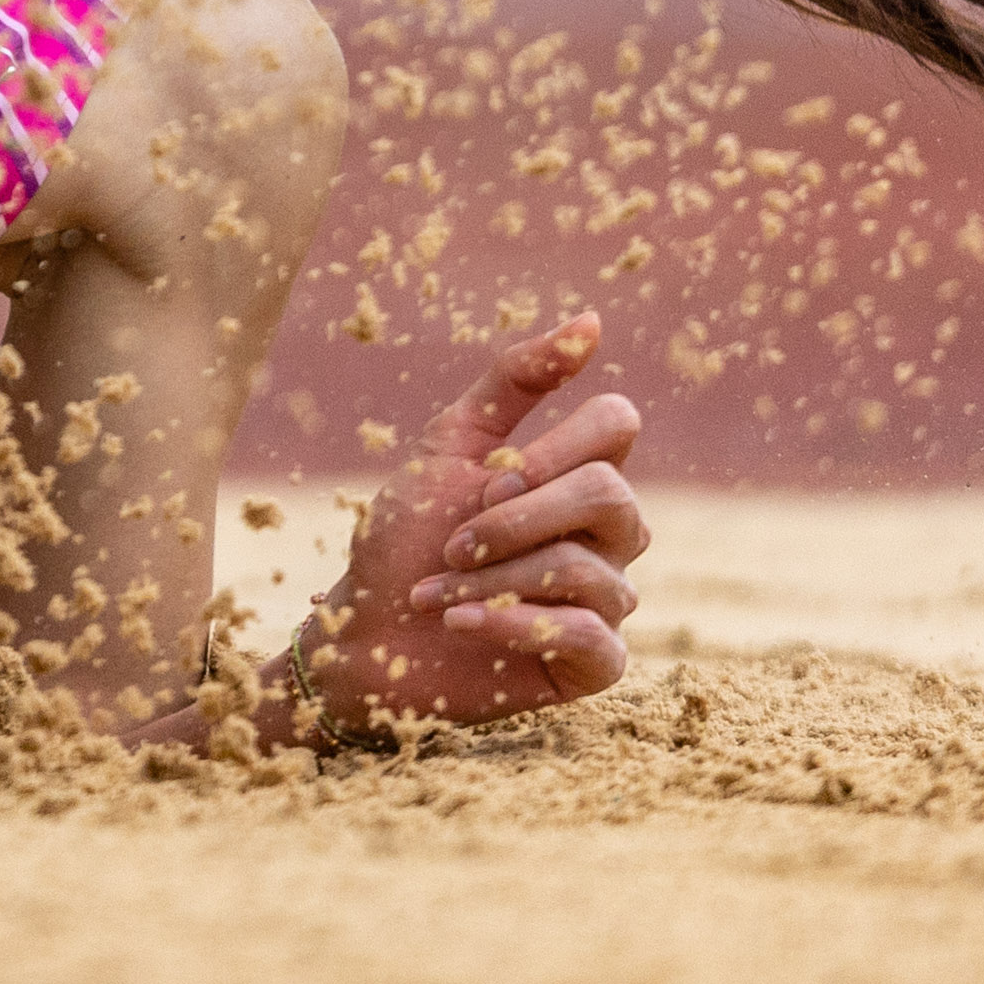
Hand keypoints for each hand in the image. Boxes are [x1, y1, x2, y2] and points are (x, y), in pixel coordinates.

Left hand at [299, 315, 649, 735]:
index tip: (486, 479)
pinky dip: (514, 626)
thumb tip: (592, 320)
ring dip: (494, 580)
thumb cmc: (409, 537)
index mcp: (579, 475)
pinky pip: (593, 636)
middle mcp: (609, 534)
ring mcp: (612, 598)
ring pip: (591, 571)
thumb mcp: (450, 446)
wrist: (367, 633)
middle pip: (611, 495)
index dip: (549, 450)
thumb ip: (516, 381)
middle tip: (454, 544)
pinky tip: (461, 625)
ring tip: (438, 594)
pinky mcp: (599, 662)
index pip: (616, 423)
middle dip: (514, 520)